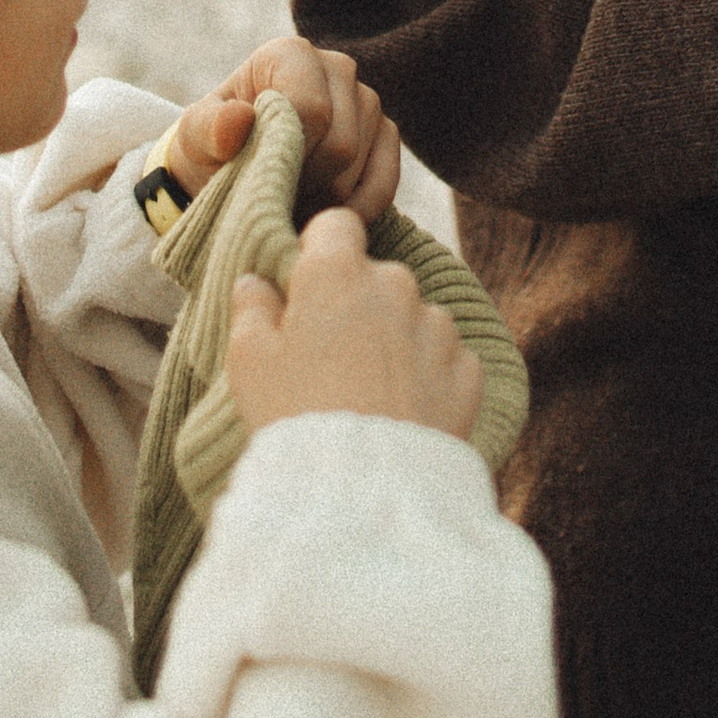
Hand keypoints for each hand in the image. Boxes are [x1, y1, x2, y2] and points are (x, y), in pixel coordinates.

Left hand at [161, 37, 403, 224]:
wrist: (231, 168)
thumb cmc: (213, 147)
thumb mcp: (195, 139)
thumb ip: (206, 129)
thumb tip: (237, 120)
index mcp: (291, 54)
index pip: (312, 110)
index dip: (288, 157)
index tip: (260, 178)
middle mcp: (338, 68)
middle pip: (341, 143)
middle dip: (305, 184)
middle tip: (274, 200)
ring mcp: (367, 101)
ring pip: (360, 165)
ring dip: (323, 200)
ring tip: (289, 205)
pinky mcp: (385, 136)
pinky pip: (385, 181)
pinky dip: (356, 210)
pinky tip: (325, 219)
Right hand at [227, 209, 483, 437]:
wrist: (363, 492)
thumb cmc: (294, 418)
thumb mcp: (249, 362)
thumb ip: (252, 309)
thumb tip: (255, 282)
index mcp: (338, 273)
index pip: (336, 226)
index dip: (320, 252)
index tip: (307, 289)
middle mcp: (397, 285)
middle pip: (375, 278)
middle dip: (356, 305)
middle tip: (329, 359)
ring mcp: (439, 327)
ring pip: (413, 319)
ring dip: (395, 341)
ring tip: (367, 397)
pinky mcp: (468, 370)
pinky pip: (445, 360)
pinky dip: (427, 378)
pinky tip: (401, 414)